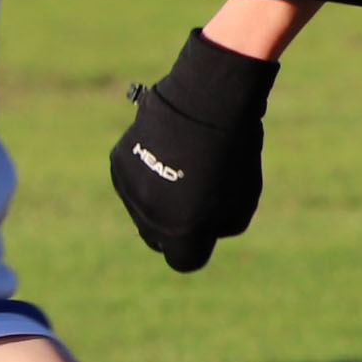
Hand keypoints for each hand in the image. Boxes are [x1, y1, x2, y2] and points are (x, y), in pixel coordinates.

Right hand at [111, 29, 273, 271]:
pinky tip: (166, 151)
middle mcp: (148, 217)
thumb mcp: (243, 200)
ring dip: (160, 199)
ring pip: (143, 209)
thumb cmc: (233, 153)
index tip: (207, 226)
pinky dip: (147, 173)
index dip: (199, 245)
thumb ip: (218, 227)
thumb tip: (201, 229)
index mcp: (181, 232)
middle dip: (175, 226)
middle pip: (158, 239)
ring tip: (184, 167)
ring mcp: (129, 190)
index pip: (184, 261)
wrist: (206, 101)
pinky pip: (132, 181)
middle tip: (196, 198)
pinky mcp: (117, 164)